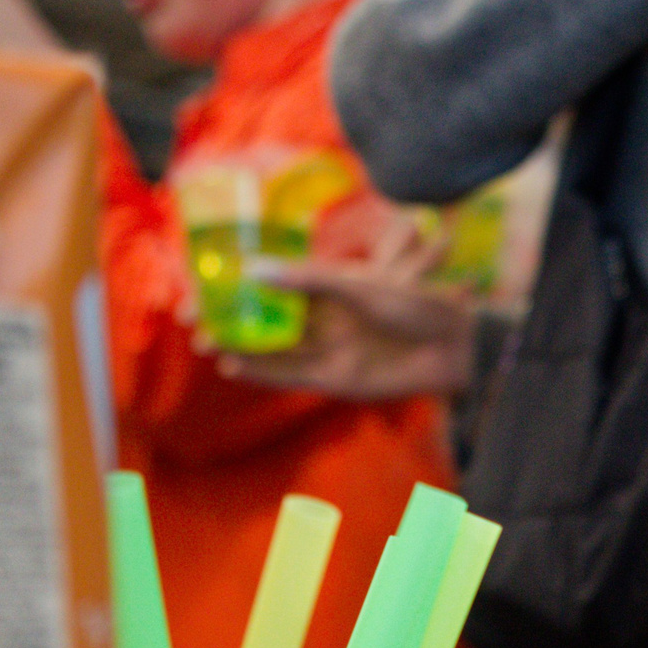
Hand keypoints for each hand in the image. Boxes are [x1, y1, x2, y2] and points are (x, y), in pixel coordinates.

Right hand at [217, 217, 473, 399]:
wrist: (456, 343)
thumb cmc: (416, 303)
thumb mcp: (359, 284)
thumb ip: (307, 278)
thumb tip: (251, 269)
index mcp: (330, 289)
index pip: (273, 285)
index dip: (239, 285)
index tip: (202, 282)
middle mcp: (325, 319)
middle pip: (267, 320)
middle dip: (230, 319)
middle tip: (191, 317)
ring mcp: (330, 350)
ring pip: (275, 348)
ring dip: (241, 346)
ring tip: (204, 341)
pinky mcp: (338, 379)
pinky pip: (292, 375)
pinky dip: (264, 371)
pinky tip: (233, 365)